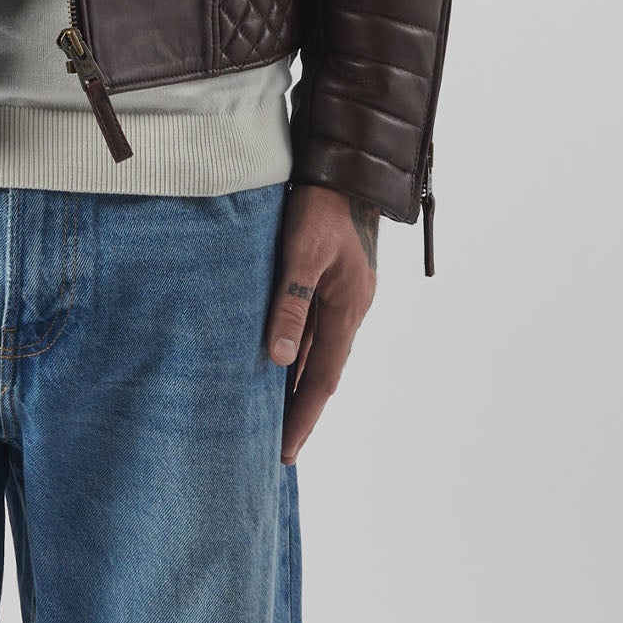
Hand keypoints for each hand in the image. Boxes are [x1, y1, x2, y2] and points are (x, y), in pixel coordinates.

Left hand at [265, 182, 381, 463]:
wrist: (342, 172)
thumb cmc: (318, 208)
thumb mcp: (300, 253)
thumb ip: (290, 304)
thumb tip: (277, 359)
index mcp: (349, 309)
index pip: (323, 378)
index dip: (304, 416)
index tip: (286, 450)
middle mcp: (350, 310)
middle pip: (322, 373)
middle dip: (301, 412)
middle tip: (279, 450)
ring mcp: (343, 299)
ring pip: (316, 354)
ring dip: (297, 386)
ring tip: (273, 421)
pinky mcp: (331, 286)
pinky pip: (312, 332)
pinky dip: (296, 355)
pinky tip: (277, 368)